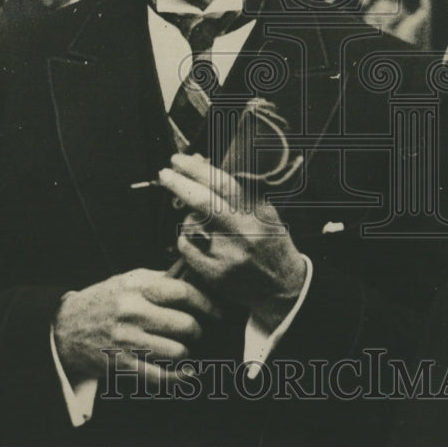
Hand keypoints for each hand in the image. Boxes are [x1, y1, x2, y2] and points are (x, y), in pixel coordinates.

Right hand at [53, 268, 221, 384]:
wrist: (66, 327)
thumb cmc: (104, 300)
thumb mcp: (128, 281)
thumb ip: (160, 279)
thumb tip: (194, 275)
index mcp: (136, 288)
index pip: (183, 293)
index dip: (207, 303)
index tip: (218, 311)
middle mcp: (132, 313)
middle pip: (185, 325)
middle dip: (196, 330)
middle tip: (194, 330)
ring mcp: (126, 340)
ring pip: (178, 352)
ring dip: (185, 352)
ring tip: (180, 346)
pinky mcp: (121, 364)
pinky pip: (160, 376)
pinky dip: (178, 377)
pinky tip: (186, 373)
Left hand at [158, 154, 306, 333]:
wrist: (283, 286)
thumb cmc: (270, 242)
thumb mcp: (264, 212)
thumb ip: (238, 191)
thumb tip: (201, 163)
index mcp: (257, 213)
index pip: (224, 185)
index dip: (197, 170)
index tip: (179, 160)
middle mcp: (243, 233)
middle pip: (203, 203)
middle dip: (179, 184)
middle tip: (164, 173)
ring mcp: (228, 255)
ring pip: (191, 224)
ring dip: (188, 217)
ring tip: (200, 222)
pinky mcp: (215, 274)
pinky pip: (185, 246)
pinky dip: (186, 238)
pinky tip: (197, 241)